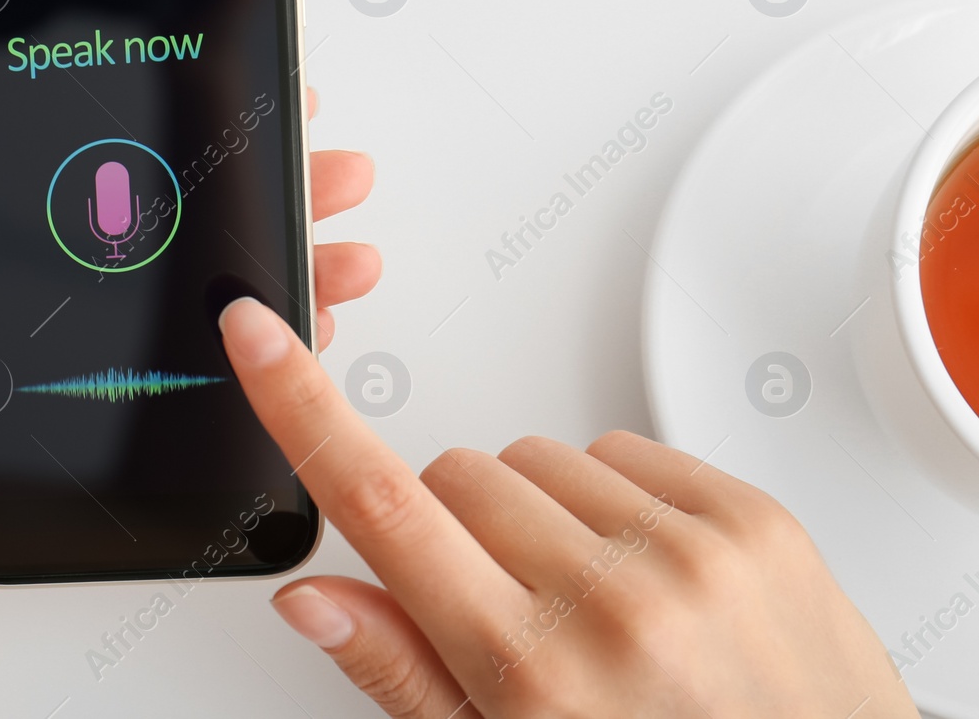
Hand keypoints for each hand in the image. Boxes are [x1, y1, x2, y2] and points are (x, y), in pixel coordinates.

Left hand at [0, 15, 380, 716]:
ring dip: (256, 247)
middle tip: (313, 149)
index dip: (145, 94)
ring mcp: (44, 338)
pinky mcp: (73, 402)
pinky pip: (170, 352)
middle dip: (236, 170)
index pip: (57, 129)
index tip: (216, 71)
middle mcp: (0, 270)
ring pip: (172, 270)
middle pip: (140, 196)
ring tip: (328, 230)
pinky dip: (237, 335)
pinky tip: (287, 324)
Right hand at [218, 299, 918, 718]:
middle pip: (453, 475)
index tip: (255, 336)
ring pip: (532, 456)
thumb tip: (310, 596)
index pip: (381, 507)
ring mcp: (689, 550)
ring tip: (589, 599)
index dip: (300, 407)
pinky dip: (612, 498)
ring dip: (537, 512)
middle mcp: (611, 598)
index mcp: (531, 670)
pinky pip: (620, 448)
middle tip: (506, 609)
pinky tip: (641, 571)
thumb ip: (403, 669)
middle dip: (455, 531)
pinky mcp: (750, 515)